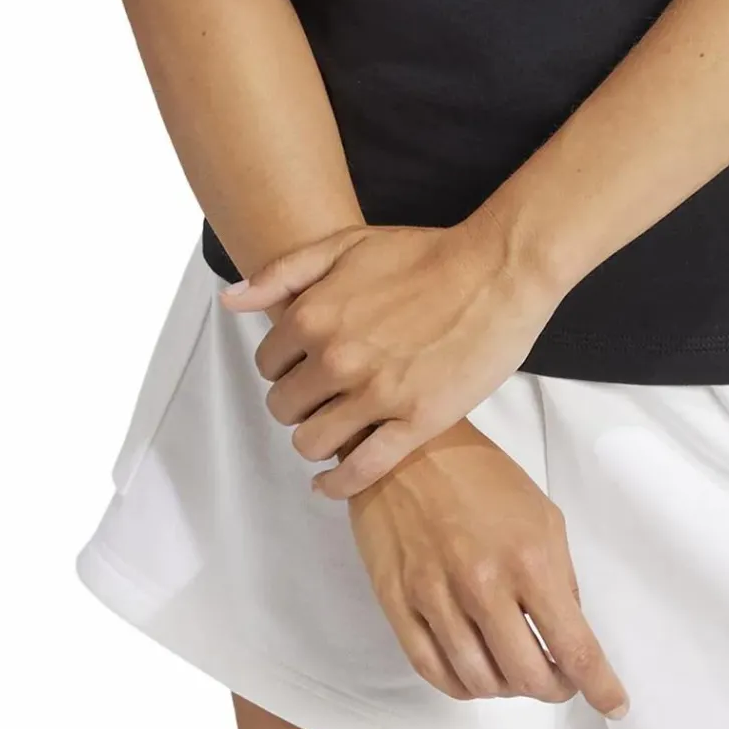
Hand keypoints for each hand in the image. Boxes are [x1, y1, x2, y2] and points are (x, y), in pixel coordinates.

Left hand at [217, 209, 558, 496]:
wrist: (497, 270)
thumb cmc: (426, 254)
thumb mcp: (347, 245)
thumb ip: (284, 273)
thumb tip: (230, 300)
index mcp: (315, 314)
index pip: (267, 364)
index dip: (284, 366)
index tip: (305, 367)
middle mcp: (337, 357)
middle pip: (285, 407)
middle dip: (299, 404)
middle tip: (324, 397)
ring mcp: (376, 393)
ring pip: (312, 443)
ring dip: (317, 440)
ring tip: (336, 428)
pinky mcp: (415, 422)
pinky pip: (360, 471)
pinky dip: (339, 484)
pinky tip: (334, 482)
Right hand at [343, 417, 629, 716]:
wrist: (409, 447)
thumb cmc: (481, 476)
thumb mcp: (542, 513)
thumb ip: (560, 576)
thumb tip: (569, 630)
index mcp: (529, 558)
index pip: (573, 646)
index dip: (598, 686)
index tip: (614, 704)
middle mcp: (483, 584)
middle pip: (527, 677)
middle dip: (553, 688)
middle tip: (557, 679)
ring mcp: (436, 598)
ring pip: (480, 682)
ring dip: (507, 687)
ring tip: (514, 667)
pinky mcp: (399, 604)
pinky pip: (435, 671)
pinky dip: (462, 685)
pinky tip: (476, 671)